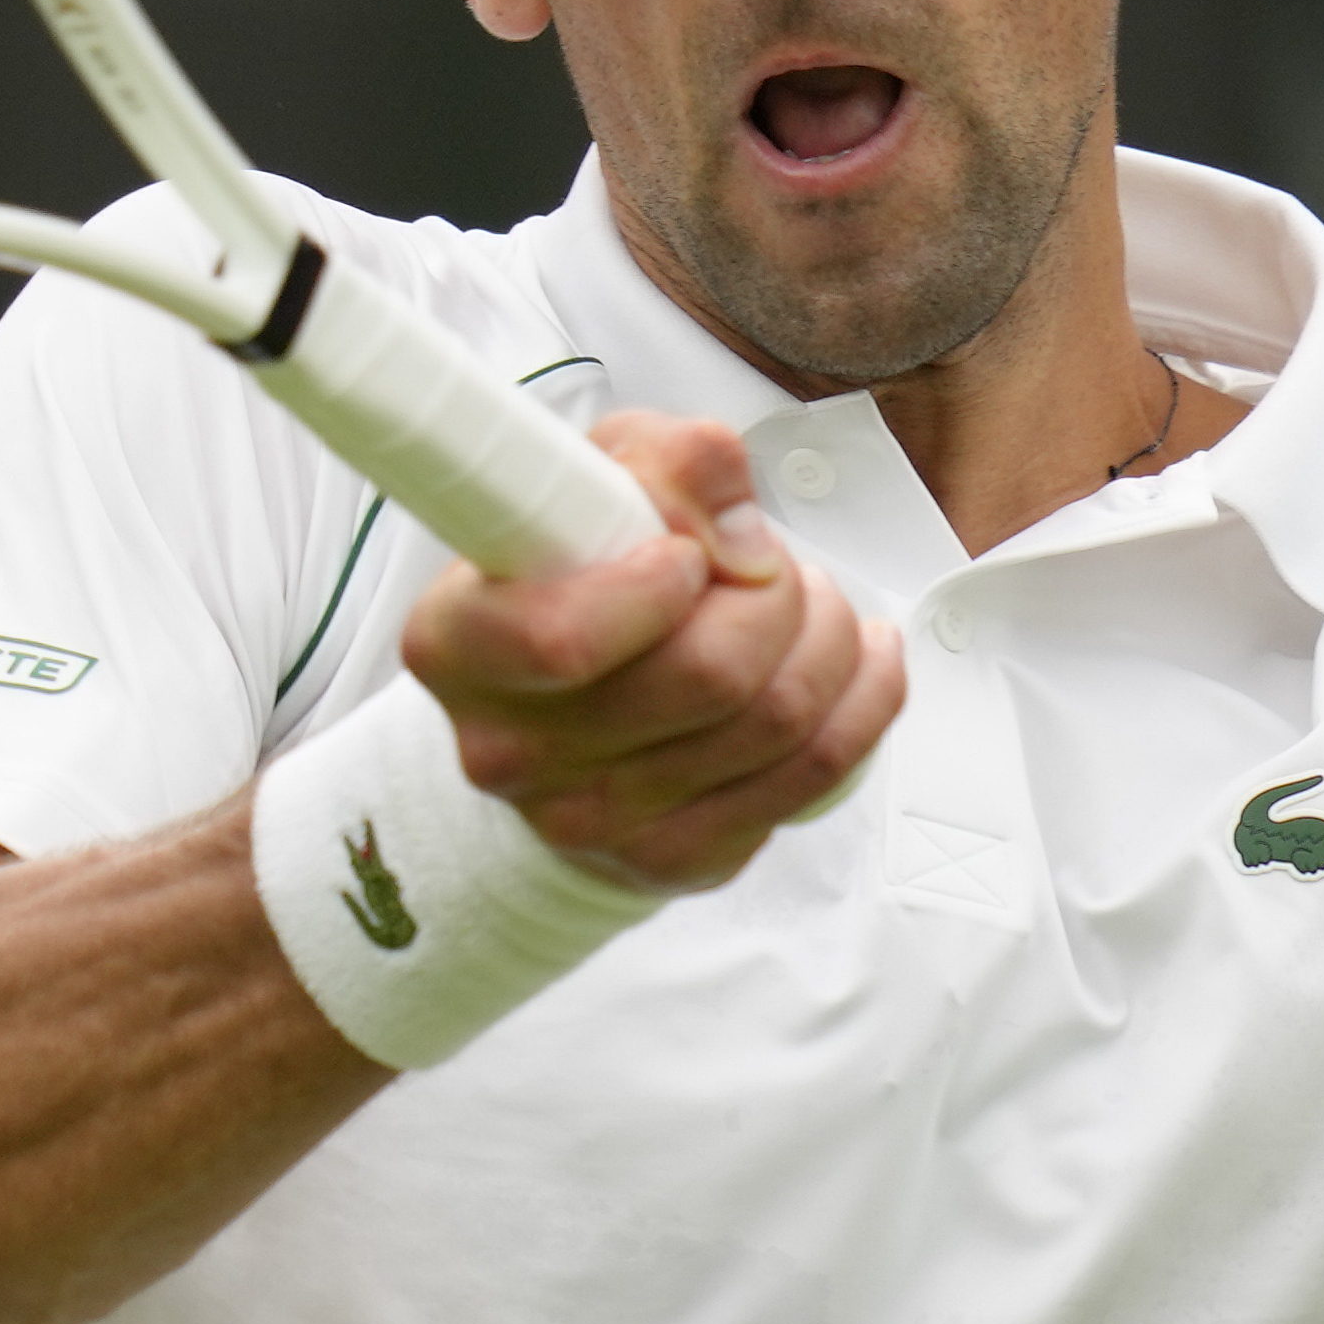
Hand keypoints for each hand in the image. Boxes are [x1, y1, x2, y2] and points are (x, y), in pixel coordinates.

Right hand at [399, 409, 904, 892]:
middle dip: (776, 593)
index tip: (685, 554)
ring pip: (777, 720)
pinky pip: (814, 774)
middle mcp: (513, 749)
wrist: (555, 717)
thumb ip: (664, 465)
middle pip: (710, 673)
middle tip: (770, 567)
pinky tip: (856, 657)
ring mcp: (593, 820)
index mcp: (461, 644)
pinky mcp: (673, 858)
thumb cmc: (574, 581)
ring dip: (828, 637)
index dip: (656, 584)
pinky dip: (862, 698)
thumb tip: (738, 528)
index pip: (564, 638)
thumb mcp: (597, 481)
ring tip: (810, 603)